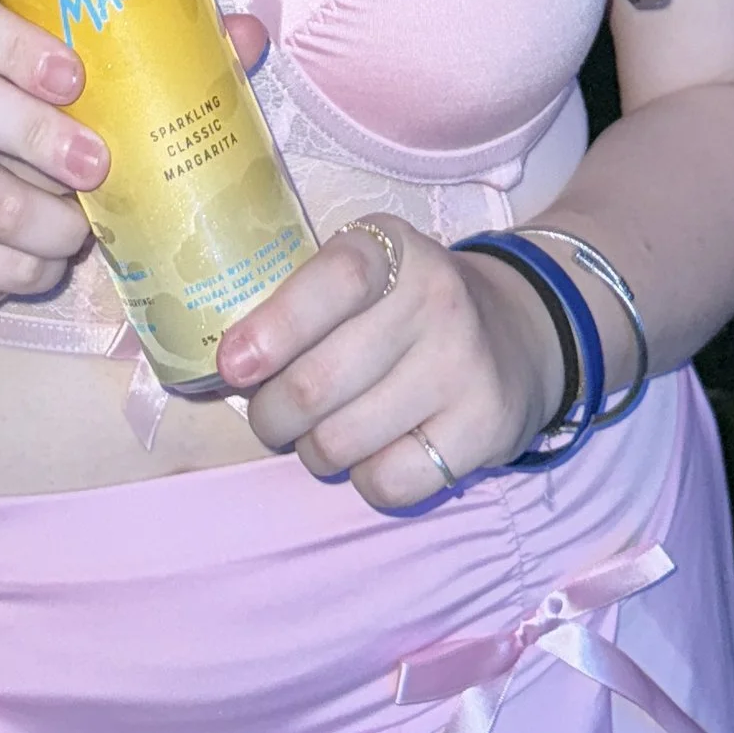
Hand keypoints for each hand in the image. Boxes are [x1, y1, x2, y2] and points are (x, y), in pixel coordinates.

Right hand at [0, 0, 271, 313]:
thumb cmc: (40, 120)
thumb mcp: (85, 83)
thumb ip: (160, 52)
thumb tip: (250, 34)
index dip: (9, 42)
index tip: (73, 74)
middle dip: (34, 133)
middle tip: (96, 163)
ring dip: (42, 218)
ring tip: (81, 226)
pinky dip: (27, 268)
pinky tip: (50, 258)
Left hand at [216, 227, 567, 514]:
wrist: (513, 334)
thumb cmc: (403, 308)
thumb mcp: (363, 275)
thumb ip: (298, 303)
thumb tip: (220, 369)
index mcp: (393, 249)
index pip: (335, 280)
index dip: (274, 327)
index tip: (232, 366)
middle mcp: (436, 299)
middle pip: (318, 382)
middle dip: (270, 414)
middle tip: (269, 417)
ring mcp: (465, 366)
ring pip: (343, 442)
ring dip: (313, 450)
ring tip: (323, 433)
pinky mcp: (485, 428)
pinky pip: (389, 483)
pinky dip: (365, 480)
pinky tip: (376, 452)